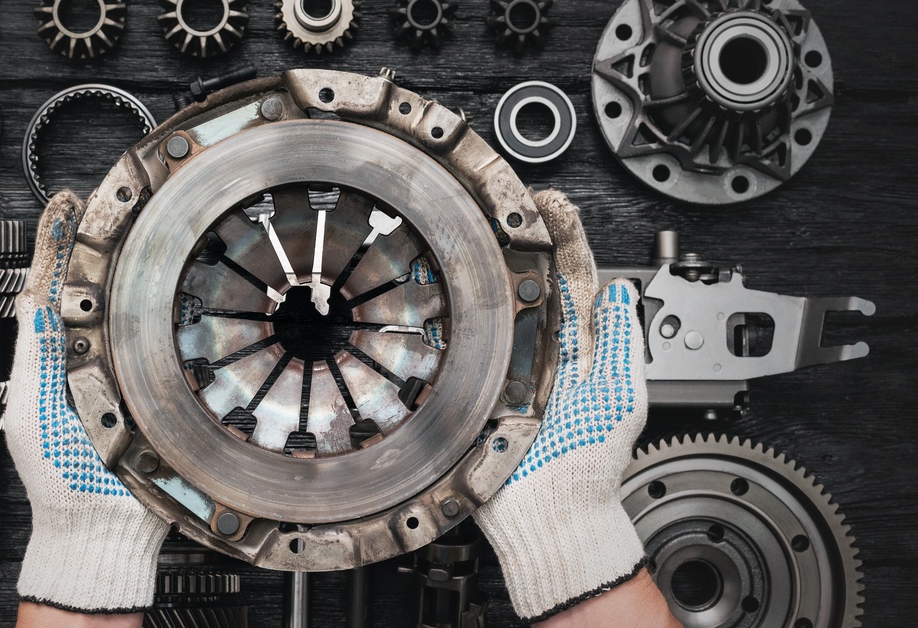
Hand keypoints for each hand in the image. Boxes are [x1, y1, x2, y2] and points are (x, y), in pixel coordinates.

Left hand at [5, 191, 167, 614]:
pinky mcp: (158, 389)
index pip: (51, 289)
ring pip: (125, 310)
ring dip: (125, 267)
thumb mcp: (30, 408)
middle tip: (99, 199)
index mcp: (51, 360)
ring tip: (125, 223)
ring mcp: (124, 373)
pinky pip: (160, 341)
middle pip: (90, 290)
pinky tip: (165, 281)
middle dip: (93, 243)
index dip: (56, 244)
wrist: (102, 524)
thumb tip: (32, 297)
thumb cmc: (62, 478)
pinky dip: (161, 308)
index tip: (63, 207)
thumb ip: (33, 353)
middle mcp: (89, 360)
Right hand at [474, 190, 653, 622]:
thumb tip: (625, 293)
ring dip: (475, 271)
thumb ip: (624, 344)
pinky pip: (454, 347)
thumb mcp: (623, 398)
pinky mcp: (470, 390)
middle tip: (500, 201)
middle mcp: (538, 352)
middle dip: (513, 239)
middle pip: (524, 283)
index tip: (549, 204)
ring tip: (465, 233)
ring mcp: (501, 369)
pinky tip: (434, 292)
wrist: (550, 516)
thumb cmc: (589, 466)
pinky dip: (443, 319)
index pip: (571, 279)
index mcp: (578, 349)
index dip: (562, 238)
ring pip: (487, 309)